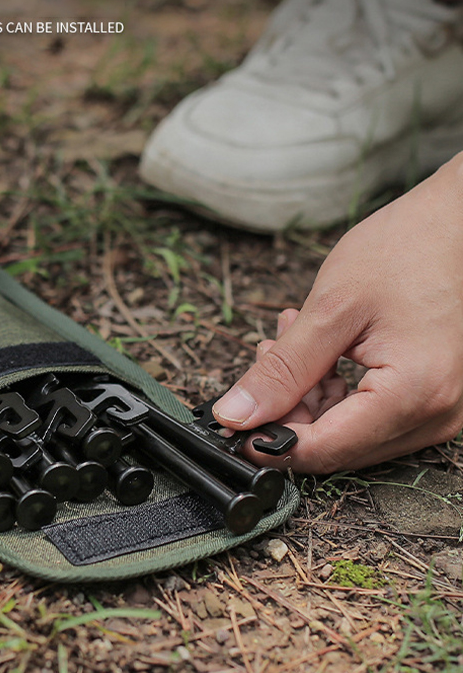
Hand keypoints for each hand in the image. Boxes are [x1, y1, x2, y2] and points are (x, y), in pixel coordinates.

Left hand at [212, 153, 462, 472]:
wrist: (458, 222)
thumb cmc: (407, 250)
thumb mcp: (331, 309)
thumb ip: (282, 371)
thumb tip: (235, 415)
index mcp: (413, 395)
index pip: (323, 450)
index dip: (267, 441)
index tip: (232, 420)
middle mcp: (433, 415)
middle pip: (334, 445)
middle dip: (286, 410)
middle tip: (264, 357)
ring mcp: (436, 410)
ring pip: (346, 431)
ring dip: (307, 395)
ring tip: (288, 340)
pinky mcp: (430, 398)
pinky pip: (368, 413)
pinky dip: (333, 389)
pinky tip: (318, 351)